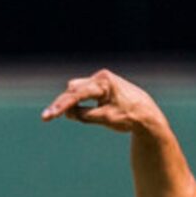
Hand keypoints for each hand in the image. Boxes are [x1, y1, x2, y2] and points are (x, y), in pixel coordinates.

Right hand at [41, 69, 162, 131]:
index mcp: (104, 83)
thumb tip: (68, 112)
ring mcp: (101, 80)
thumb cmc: (129, 117)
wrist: (148, 114)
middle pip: (74, 89)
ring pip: (78, 90)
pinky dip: (81, 102)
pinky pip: (85, 93)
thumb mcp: (106, 119)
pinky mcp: (102, 86)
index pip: (76, 94)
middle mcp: (101, 78)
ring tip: (79, 115)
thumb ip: (85, 115)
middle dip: (65, 103)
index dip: (60, 106)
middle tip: (49, 117)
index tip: (48, 116)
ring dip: (73, 102)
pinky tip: (83, 111)